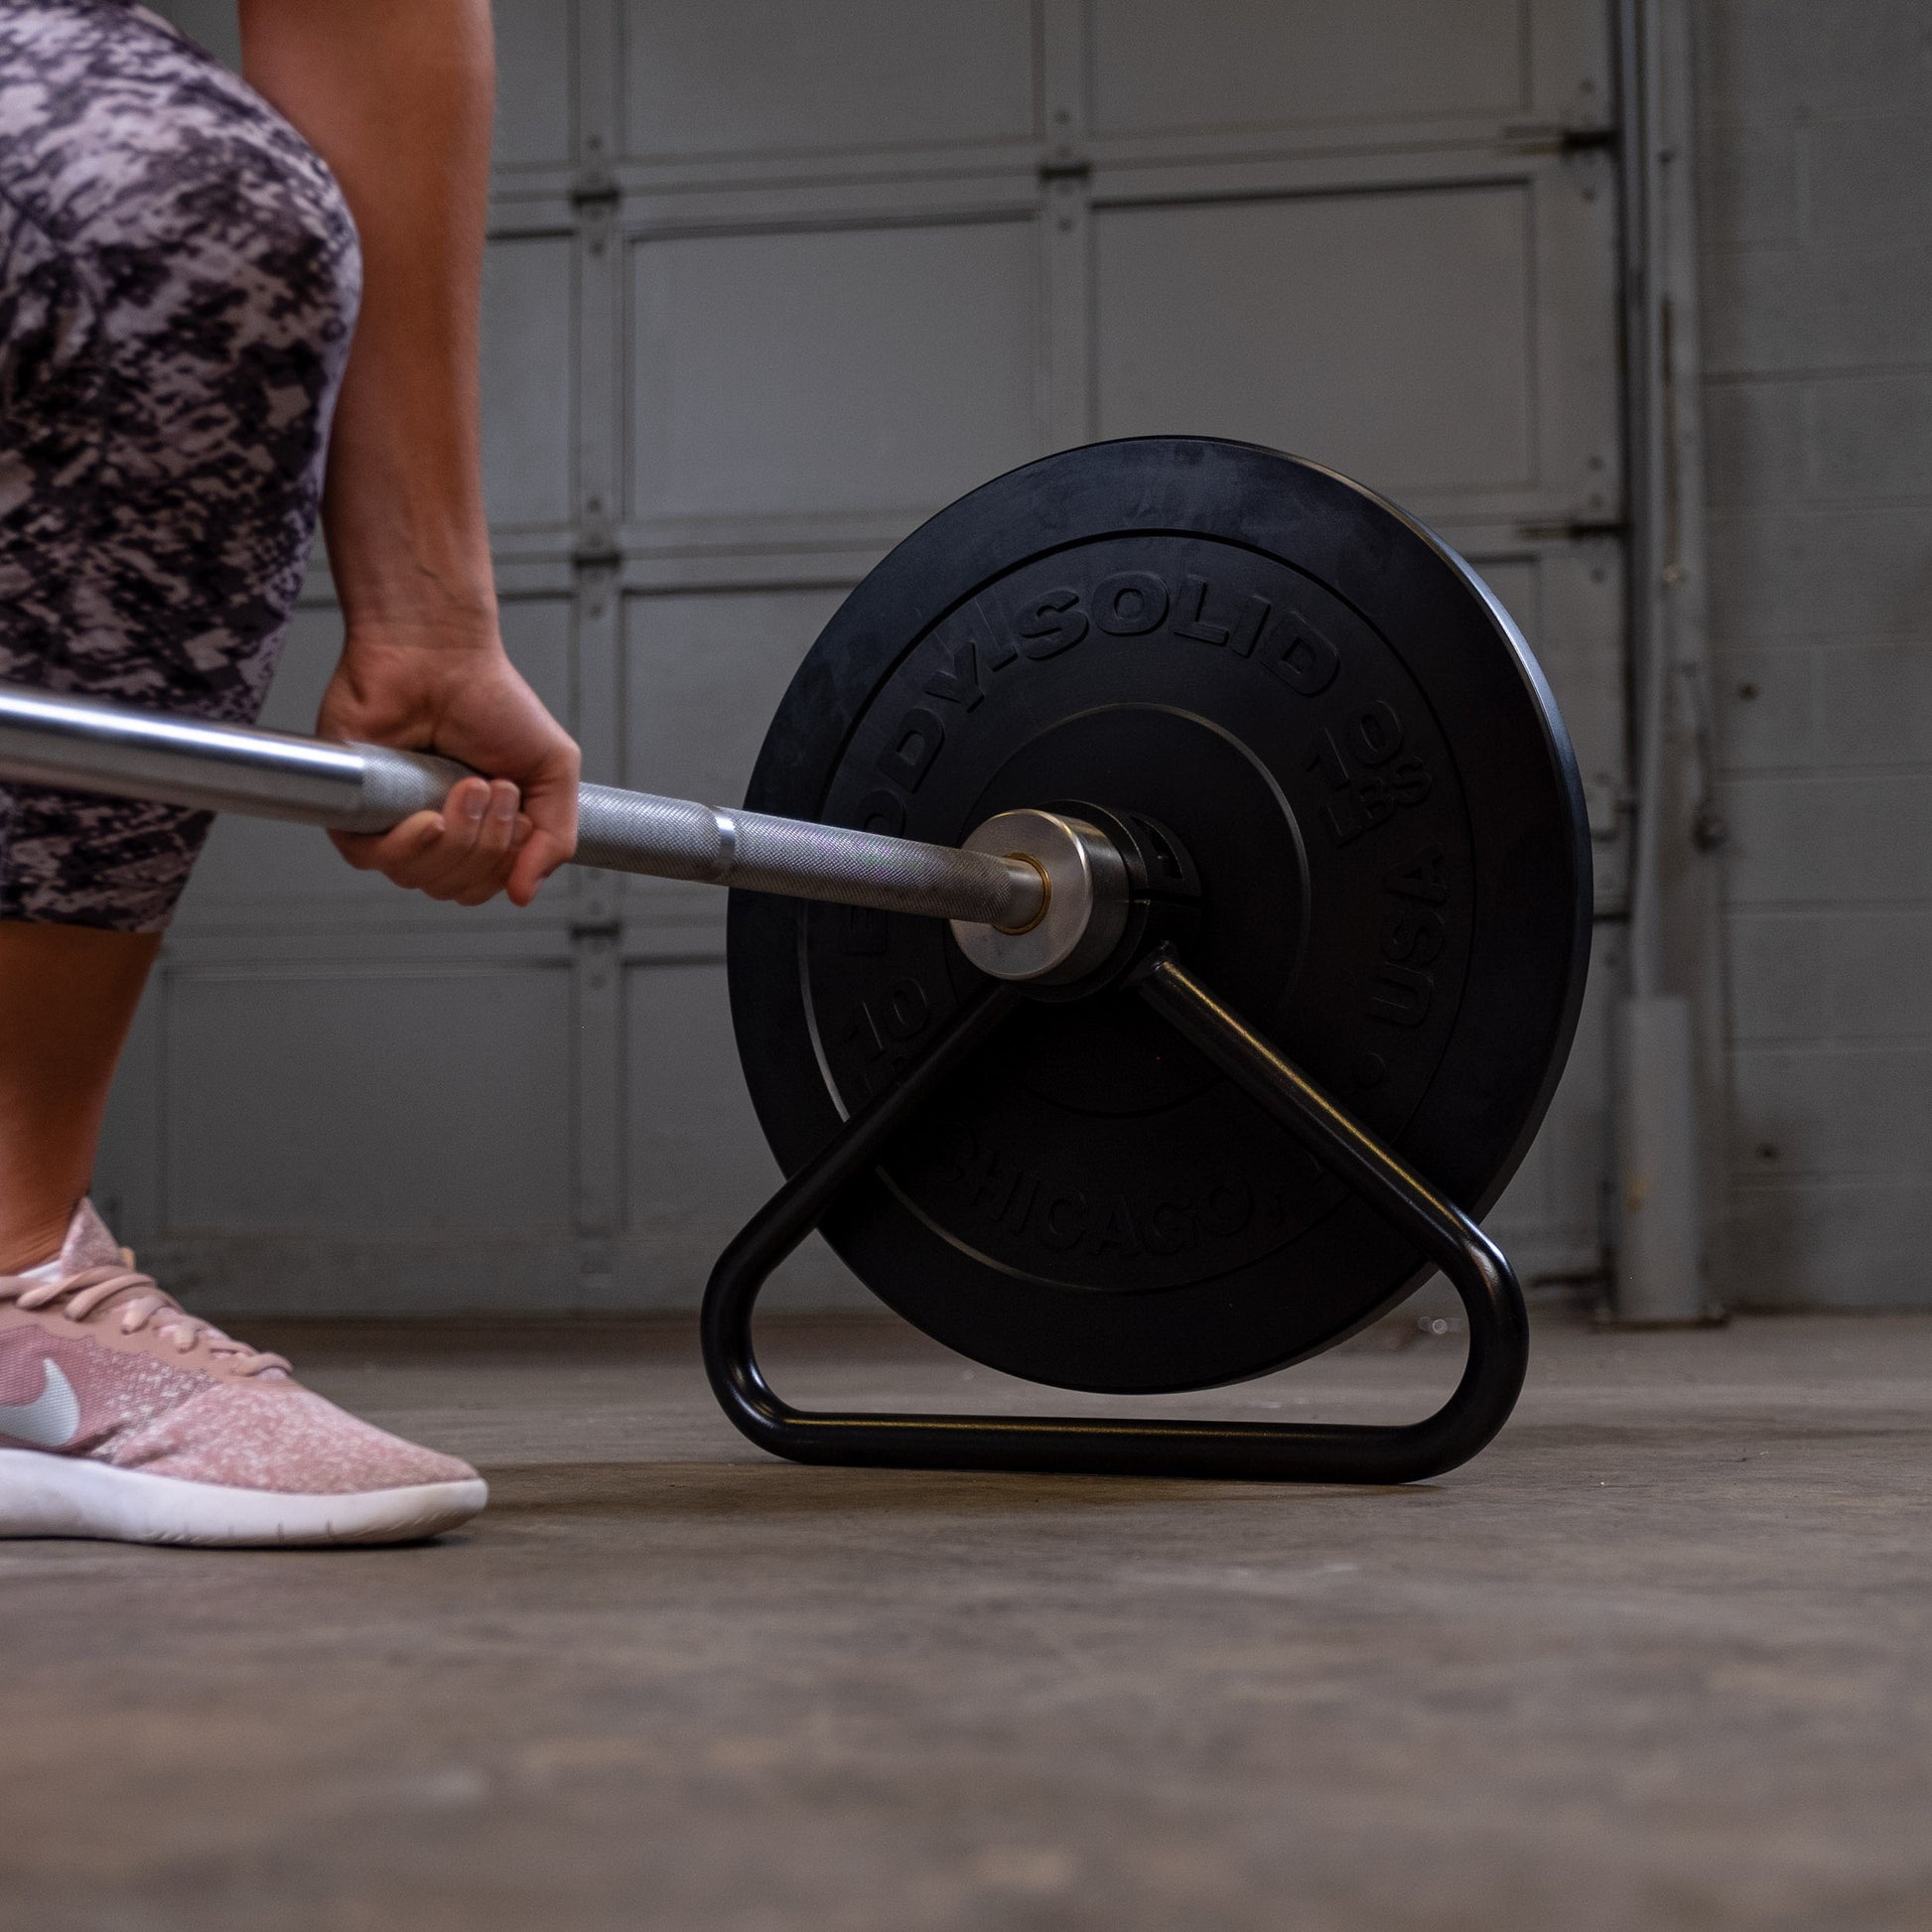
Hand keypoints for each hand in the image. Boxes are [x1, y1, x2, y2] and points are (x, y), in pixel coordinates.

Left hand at [317, 629, 579, 906]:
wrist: (437, 656)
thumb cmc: (490, 700)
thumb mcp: (552, 771)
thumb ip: (557, 840)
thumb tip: (523, 894)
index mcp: (479, 828)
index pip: (489, 885)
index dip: (508, 860)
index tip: (516, 805)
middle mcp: (435, 831)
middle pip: (457, 888)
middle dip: (486, 844)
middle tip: (489, 786)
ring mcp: (393, 821)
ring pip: (419, 879)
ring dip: (455, 838)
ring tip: (464, 785)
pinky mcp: (353, 808)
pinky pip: (373, 861)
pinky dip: (406, 847)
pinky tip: (427, 816)